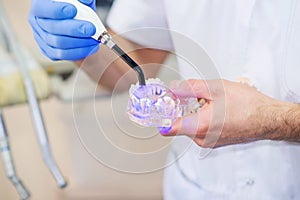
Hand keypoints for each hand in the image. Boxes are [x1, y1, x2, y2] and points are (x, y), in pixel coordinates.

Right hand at [28, 0, 98, 60]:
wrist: (76, 23)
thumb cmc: (75, 8)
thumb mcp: (78, 0)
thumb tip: (86, 0)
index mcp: (40, 6)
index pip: (43, 9)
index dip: (57, 10)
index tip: (73, 10)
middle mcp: (38, 23)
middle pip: (53, 28)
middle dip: (74, 29)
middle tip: (91, 28)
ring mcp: (42, 39)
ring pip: (59, 43)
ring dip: (80, 42)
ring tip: (95, 38)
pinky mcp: (50, 52)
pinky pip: (64, 55)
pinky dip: (80, 52)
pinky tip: (91, 46)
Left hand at [160, 79, 290, 147]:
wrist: (268, 119)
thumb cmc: (247, 105)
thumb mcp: (215, 88)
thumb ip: (189, 88)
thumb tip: (173, 88)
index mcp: (199, 126)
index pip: (168, 127)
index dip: (161, 115)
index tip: (160, 106)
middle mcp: (201, 138)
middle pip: (179, 123)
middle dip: (181, 107)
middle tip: (188, 94)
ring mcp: (208, 141)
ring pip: (190, 125)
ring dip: (193, 111)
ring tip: (207, 100)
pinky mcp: (215, 141)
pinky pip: (200, 129)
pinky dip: (201, 117)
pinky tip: (213, 107)